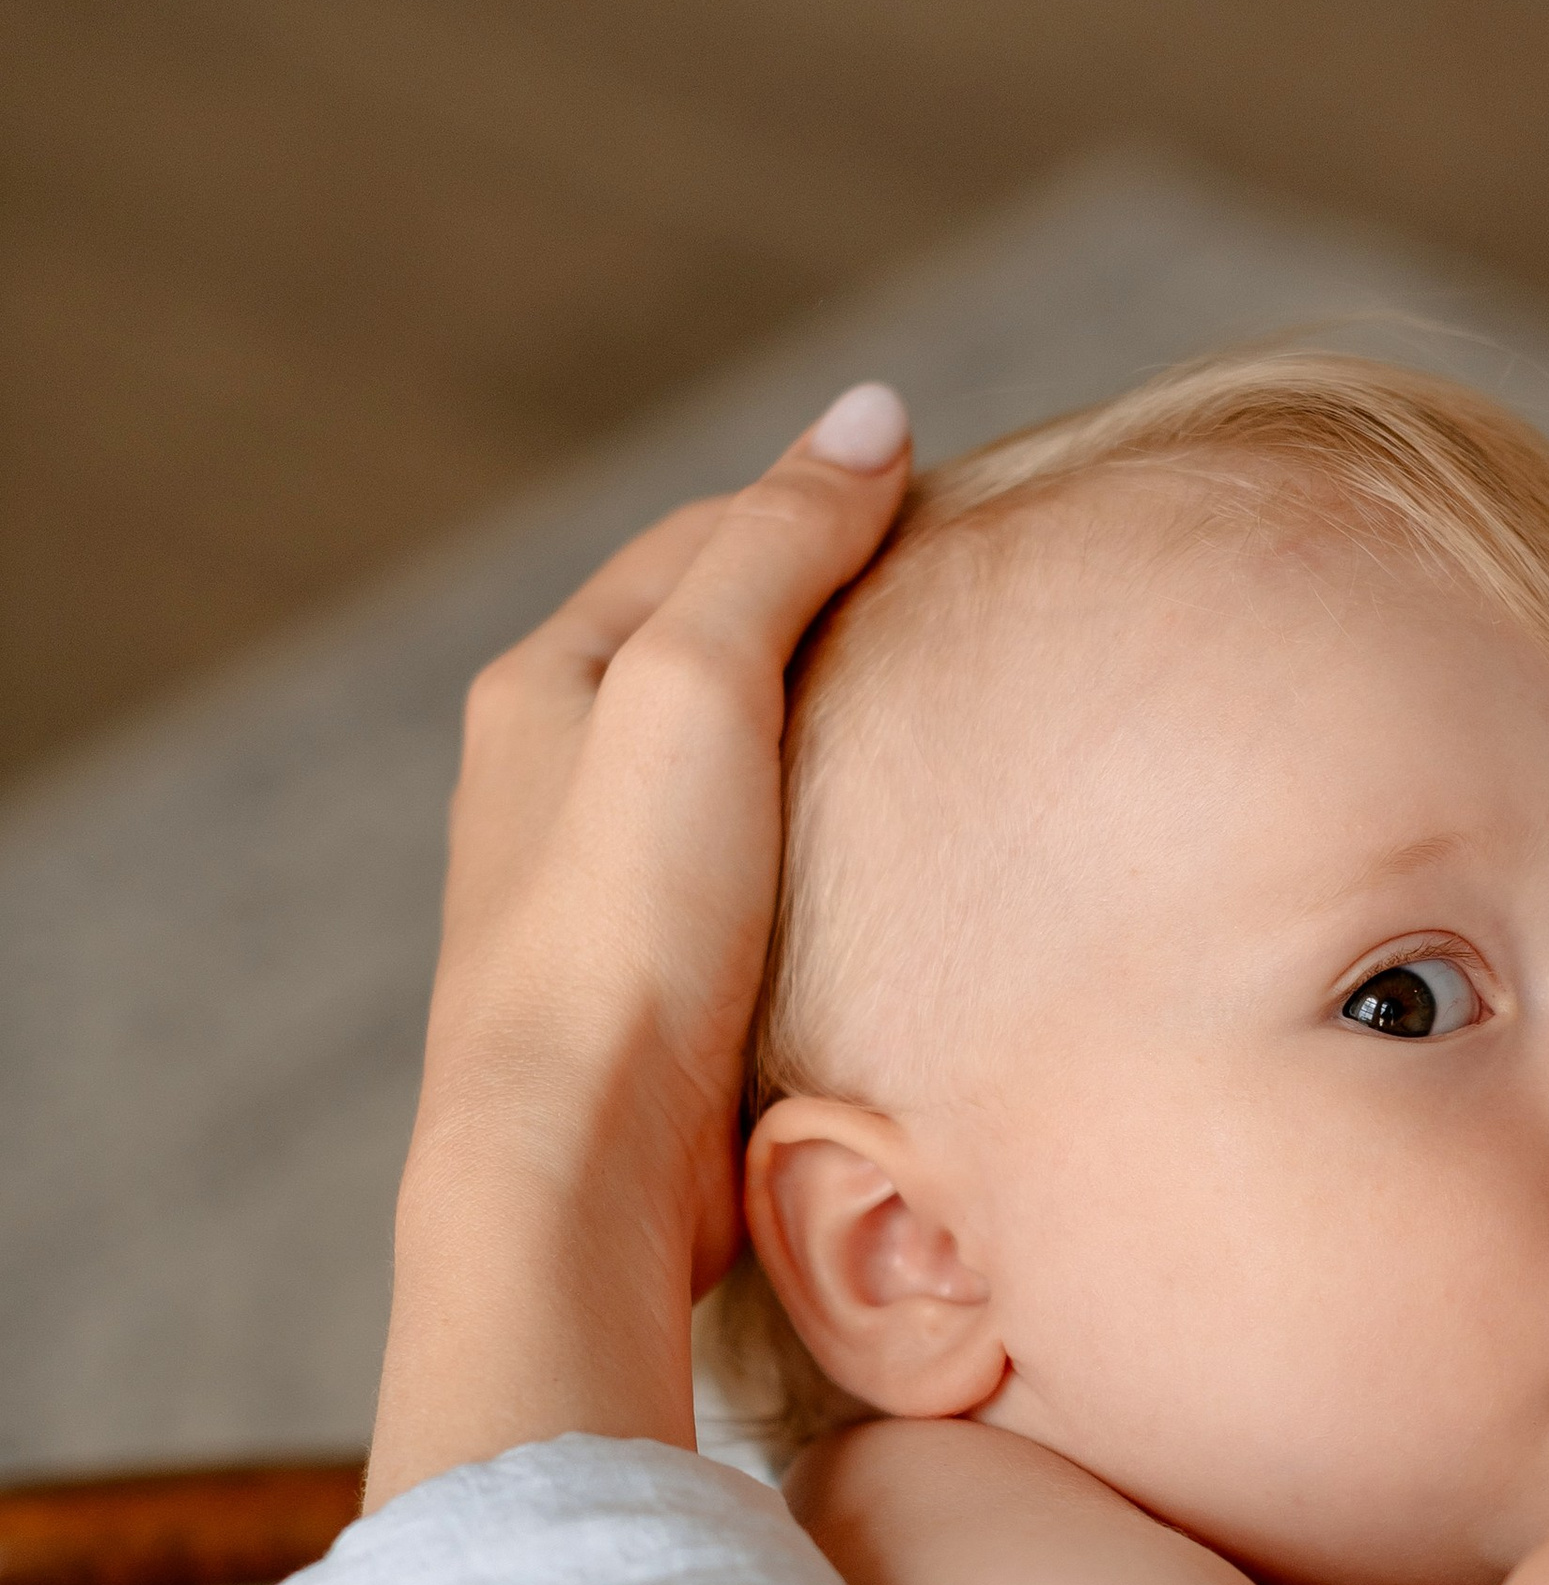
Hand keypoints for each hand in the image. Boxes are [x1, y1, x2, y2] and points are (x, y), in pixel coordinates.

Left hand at [369, 388, 910, 1503]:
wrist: (581, 1171)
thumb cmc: (628, 925)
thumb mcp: (703, 685)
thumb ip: (783, 544)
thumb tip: (870, 413)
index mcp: (540, 686)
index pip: (699, 538)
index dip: (820, 505)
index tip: (947, 506)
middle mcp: (552, 781)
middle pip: (713, 654)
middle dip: (831, 622)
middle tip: (972, 616)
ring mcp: (603, 896)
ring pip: (739, 777)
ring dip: (836, 748)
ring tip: (956, 739)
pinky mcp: (658, 998)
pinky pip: (757, 885)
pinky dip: (831, 854)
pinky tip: (902, 877)